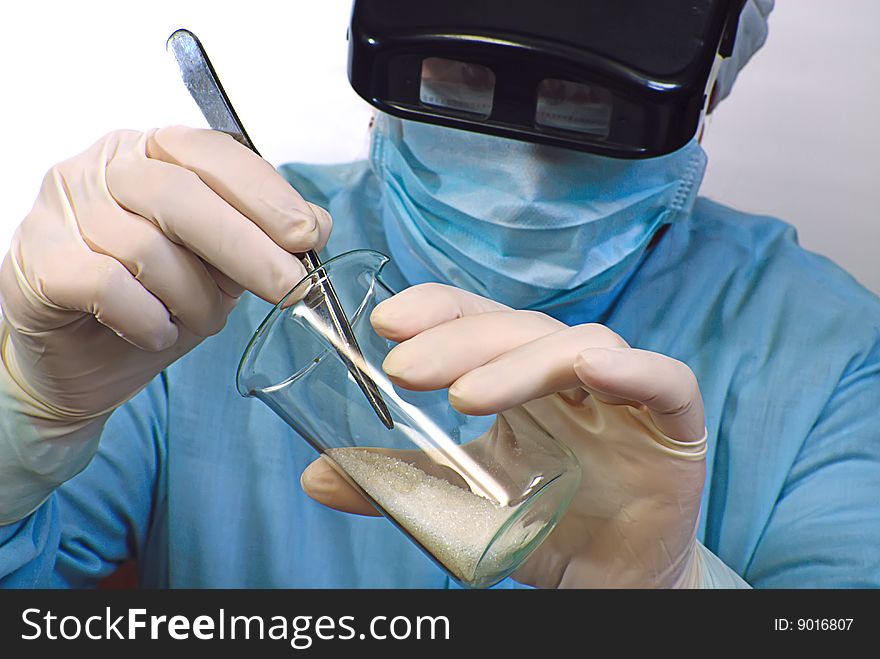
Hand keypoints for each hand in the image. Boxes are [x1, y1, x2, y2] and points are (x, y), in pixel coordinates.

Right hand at [0, 127, 330, 521]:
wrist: (82, 362)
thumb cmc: (152, 303)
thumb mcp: (218, 267)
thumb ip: (257, 239)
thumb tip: (315, 226)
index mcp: (151, 154)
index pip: (213, 153)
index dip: (267, 194)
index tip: (310, 235)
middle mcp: (101, 169)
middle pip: (182, 194)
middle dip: (248, 247)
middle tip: (289, 287)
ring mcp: (60, 211)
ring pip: (148, 247)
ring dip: (193, 298)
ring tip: (200, 321)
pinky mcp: (36, 262)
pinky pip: (108, 285)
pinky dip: (148, 318)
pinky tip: (157, 331)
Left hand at [301, 283, 706, 587]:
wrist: (612, 584)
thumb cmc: (547, 525)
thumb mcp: (463, 497)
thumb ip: (402, 479)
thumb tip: (316, 474)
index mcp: (523, 380)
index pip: (481, 321)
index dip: (439, 309)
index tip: (385, 324)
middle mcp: (572, 375)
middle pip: (521, 329)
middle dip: (462, 340)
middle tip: (405, 368)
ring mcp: (625, 396)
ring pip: (580, 346)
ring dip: (522, 362)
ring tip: (465, 397)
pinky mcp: (675, 427)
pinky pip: (666, 381)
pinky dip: (634, 370)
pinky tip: (594, 369)